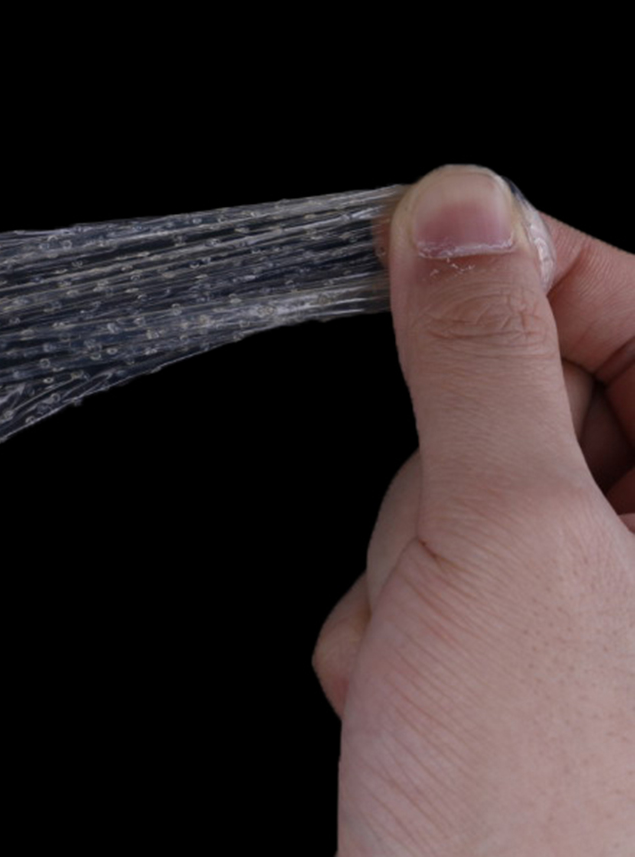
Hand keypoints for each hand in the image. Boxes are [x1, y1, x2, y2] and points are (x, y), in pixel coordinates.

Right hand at [313, 166, 634, 854]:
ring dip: (411, 557)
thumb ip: (480, 359)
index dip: (522, 263)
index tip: (422, 242)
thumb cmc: (540, 817)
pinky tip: (413, 691)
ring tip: (426, 655)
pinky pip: (434, 563)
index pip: (634, 301)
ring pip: (461, 488)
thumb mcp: (503, 540)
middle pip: (530, 399)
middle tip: (444, 555)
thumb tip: (456, 212)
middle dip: (448, 467)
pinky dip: (397, 614)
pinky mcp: (522, 648)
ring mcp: (595, 605)